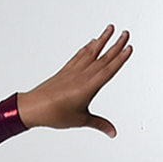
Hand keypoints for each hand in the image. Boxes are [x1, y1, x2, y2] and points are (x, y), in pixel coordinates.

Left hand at [16, 25, 132, 137]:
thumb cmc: (54, 114)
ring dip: (102, 40)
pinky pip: (79, 56)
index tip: (129, 47)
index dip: (120, 58)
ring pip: (91, 52)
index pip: (109, 70)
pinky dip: (86, 48)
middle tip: (126, 33)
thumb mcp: (80, 120)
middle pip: (103, 58)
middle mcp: (82, 75)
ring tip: (110, 29)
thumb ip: (99, 124)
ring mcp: (73, 71)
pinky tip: (91, 43)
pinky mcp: (65, 71)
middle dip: (116, 45)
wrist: (32, 107)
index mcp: (88, 86)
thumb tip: (112, 132)